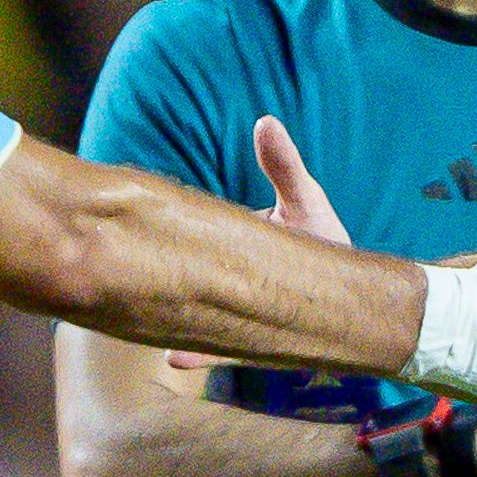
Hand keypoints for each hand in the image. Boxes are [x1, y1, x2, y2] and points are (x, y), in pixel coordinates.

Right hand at [160, 114, 352, 379]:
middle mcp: (221, 281)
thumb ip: (284, 168)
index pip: (186, 232)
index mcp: (226, 245)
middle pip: (179, 276)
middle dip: (152, 275)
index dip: (162, 226)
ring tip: (139, 318)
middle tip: (120, 266)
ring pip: (191, 317)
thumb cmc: (326, 243)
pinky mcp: (250, 344)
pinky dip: (198, 355)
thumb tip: (264, 121)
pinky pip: (219, 352)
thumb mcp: (305, 202)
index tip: (137, 216)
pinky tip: (176, 355)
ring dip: (168, 318)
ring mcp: (231, 314)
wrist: (356, 304)